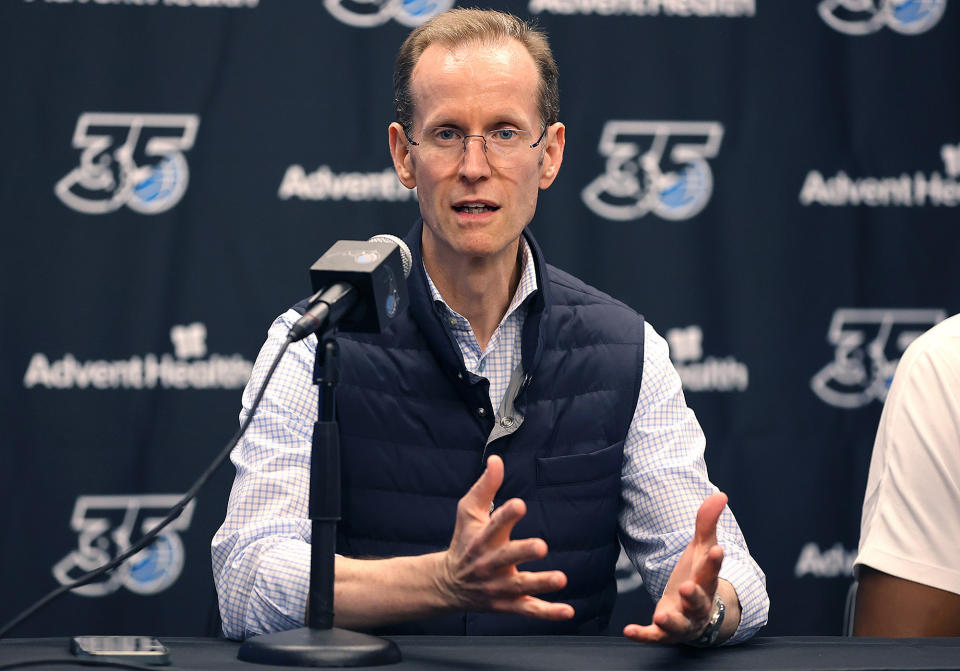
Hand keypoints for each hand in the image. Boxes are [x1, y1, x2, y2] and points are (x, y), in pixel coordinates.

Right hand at [435, 455, 574, 620]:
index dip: (506, 515)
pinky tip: (568, 611)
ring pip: (521, 587)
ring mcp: (499, 586)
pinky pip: (529, 610)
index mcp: (482, 538)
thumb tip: (497, 459)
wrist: (447, 585)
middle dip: (523, 552)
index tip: (519, 504)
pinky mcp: (508, 604)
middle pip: (507, 557)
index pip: (493, 524)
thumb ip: (485, 486)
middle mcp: (490, 563)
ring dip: (541, 583)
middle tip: (541, 546)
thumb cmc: (464, 542)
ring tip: (560, 579)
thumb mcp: (468, 512)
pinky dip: (548, 613)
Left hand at [624, 492, 728, 643]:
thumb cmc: (698, 576)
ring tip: (663, 616)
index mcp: (707, 581)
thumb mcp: (701, 549)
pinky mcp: (665, 632)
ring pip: (680, 624)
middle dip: (694, 595)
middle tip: (687, 587)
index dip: (714, 561)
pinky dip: (643, 635)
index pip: (712, 570)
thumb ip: (706, 524)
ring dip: (672, 621)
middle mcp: (698, 604)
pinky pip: (654, 636)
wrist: (697, 614)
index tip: (717, 550)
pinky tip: (628, 630)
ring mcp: (682, 620)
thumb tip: (720, 494)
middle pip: (699, 601)